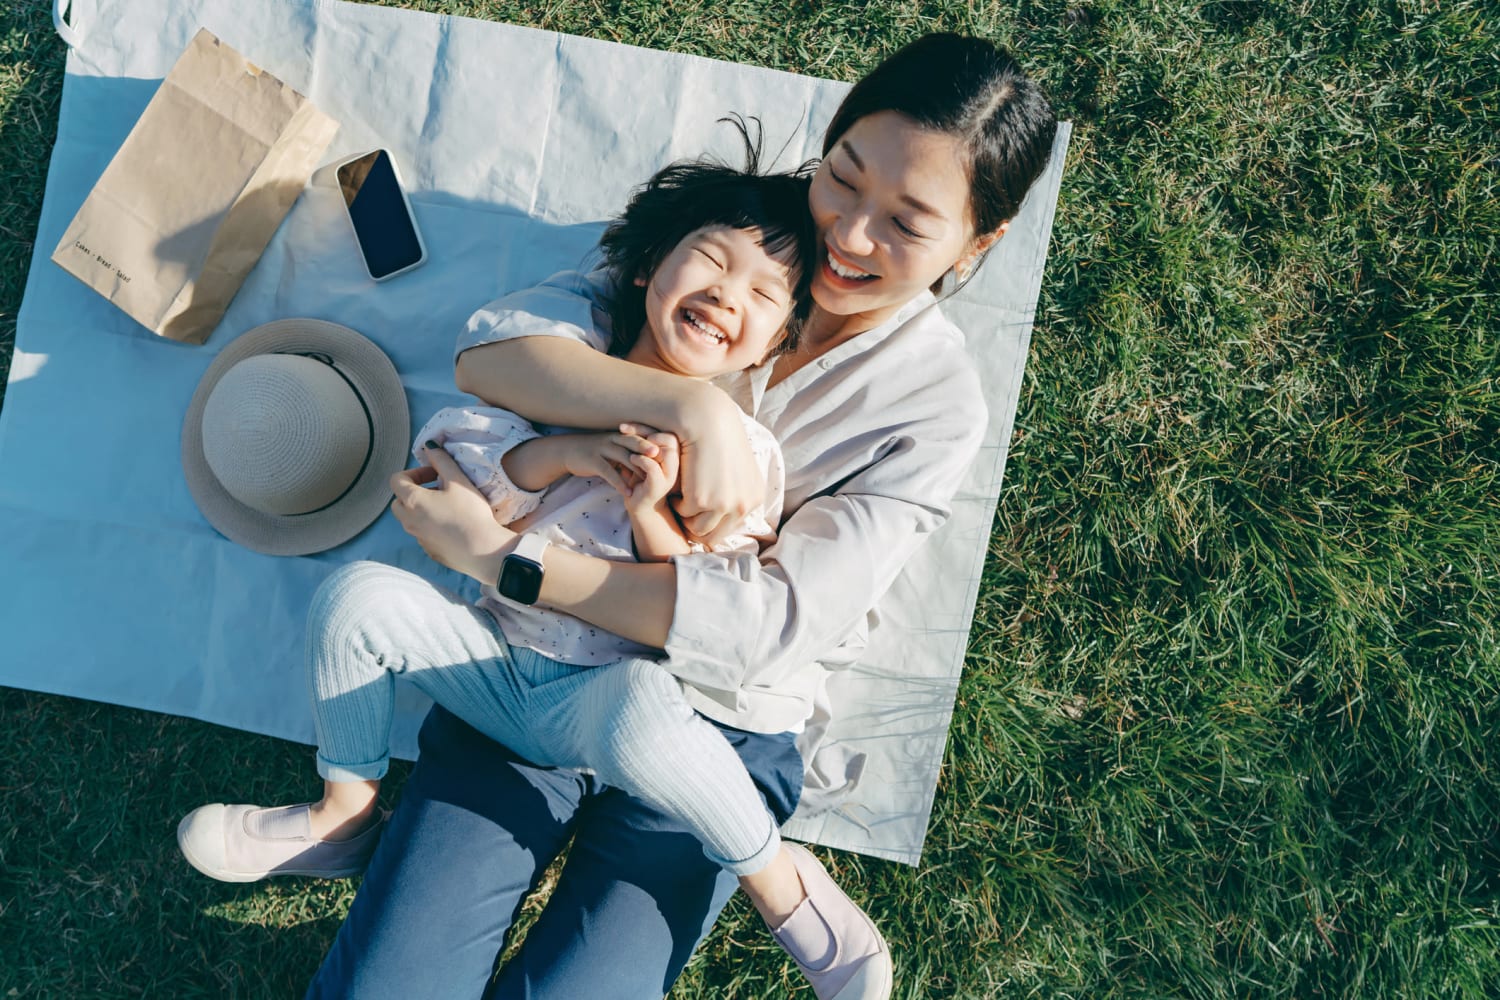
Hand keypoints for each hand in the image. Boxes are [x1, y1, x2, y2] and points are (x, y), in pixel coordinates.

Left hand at [391, 444, 514, 581]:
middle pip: (399, 501)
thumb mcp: (458, 480)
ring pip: (410, 519)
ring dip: (422, 509)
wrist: (483, 551)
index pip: (397, 480)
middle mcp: (409, 521)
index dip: (414, 472)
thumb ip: (441, 460)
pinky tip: (454, 525)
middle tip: (438, 489)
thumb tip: (429, 446)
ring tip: (447, 506)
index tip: (433, 473)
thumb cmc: (470, 513)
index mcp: (412, 501)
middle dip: (414, 491)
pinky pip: (423, 534)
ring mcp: (418, 538)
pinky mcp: (429, 551)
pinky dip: (431, 526)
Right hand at [558, 429, 662, 495]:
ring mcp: (602, 449)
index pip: (639, 436)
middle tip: (662, 456)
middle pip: (632, 442)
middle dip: (647, 448)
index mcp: (620, 436)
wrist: (568, 451)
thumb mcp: (613, 446)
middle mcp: (612, 439)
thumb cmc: (596, 451)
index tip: (667, 449)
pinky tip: (628, 492)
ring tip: (649, 479)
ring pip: (622, 457)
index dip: (652, 441)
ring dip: (636, 468)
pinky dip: (619, 482)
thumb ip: (630, 449)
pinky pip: (608, 472)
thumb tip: (652, 453)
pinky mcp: (592, 461)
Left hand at [623, 430, 680, 514]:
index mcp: (673, 455)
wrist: (638, 504)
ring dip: (645, 446)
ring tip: (627, 446)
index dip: (646, 426)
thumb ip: (642, 443)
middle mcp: (675, 464)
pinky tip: (631, 459)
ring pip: (667, 452)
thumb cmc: (639, 478)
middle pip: (671, 438)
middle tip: (623, 431)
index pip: (667, 432)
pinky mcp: (659, 485)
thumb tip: (630, 423)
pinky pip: (654, 467)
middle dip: (645, 431)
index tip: (625, 426)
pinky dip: (641, 460)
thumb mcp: (641, 457)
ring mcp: (669, 476)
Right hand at [652, 392, 761, 543]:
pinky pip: (683, 513)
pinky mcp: (703, 501)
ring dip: (686, 513)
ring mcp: (724, 505)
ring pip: (697, 529)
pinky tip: (678, 481)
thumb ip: (738, 488)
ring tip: (681, 492)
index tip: (697, 509)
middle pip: (714, 535)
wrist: (708, 420)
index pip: (729, 527)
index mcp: (755, 497)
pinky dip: (677, 500)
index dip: (710, 520)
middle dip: (697, 524)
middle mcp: (744, 505)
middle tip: (684, 505)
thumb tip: (732, 511)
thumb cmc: (719, 437)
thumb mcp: (738, 466)